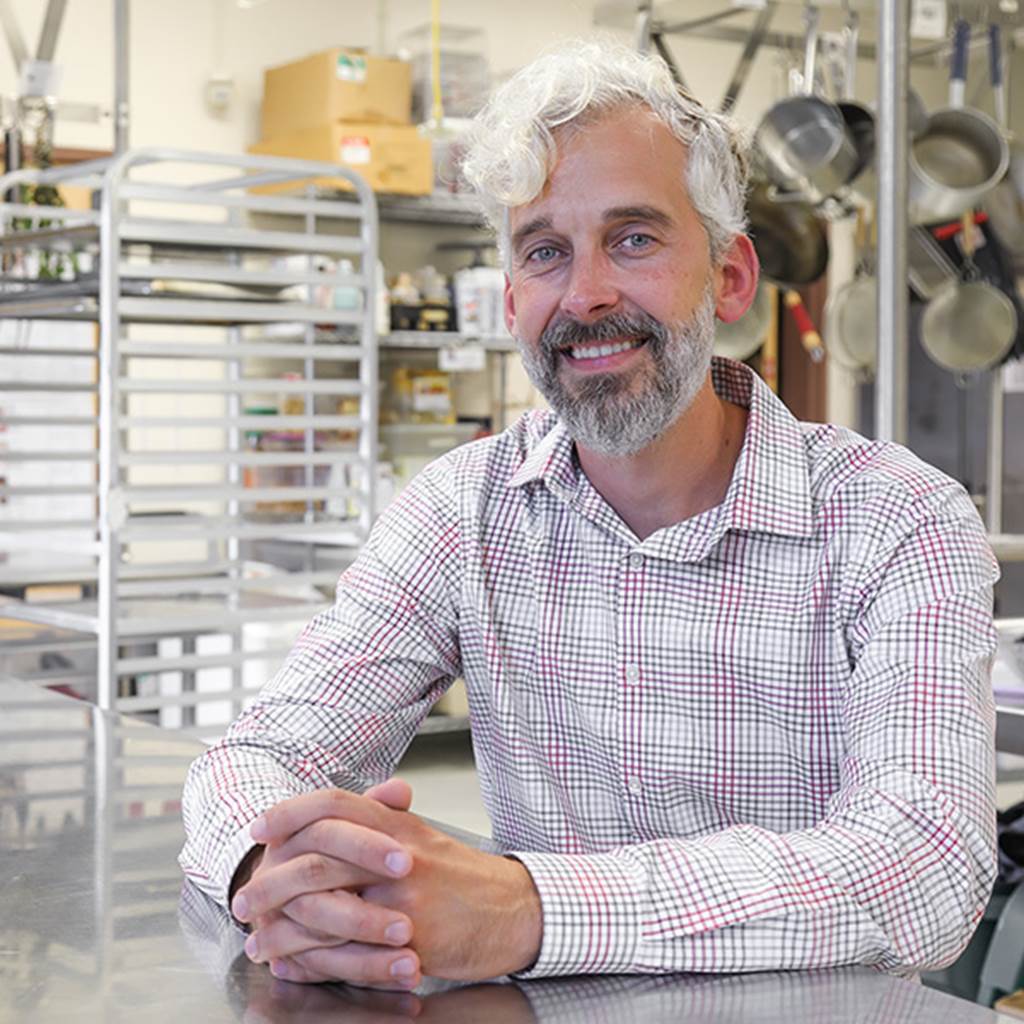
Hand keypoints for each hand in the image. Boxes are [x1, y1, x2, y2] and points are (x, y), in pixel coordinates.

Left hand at [236, 783, 542, 982]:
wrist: (512, 911)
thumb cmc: (462, 875)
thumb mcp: (421, 834)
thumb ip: (379, 817)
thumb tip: (330, 810)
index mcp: (398, 826)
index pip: (334, 806)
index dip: (290, 813)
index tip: (259, 827)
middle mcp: (397, 857)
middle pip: (318, 861)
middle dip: (270, 883)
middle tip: (243, 898)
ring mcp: (404, 901)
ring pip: (324, 913)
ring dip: (282, 930)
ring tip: (259, 939)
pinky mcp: (410, 945)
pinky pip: (347, 957)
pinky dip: (311, 964)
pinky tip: (293, 965)